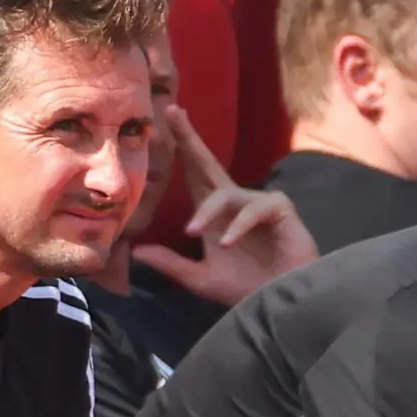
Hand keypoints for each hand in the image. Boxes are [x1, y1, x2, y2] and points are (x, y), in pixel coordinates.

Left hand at [131, 106, 318, 306]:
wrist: (279, 302)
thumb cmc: (246, 288)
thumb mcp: (200, 279)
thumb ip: (171, 264)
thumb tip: (136, 252)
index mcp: (214, 214)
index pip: (194, 175)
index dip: (181, 150)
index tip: (163, 125)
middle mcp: (234, 202)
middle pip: (208, 164)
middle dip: (189, 140)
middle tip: (172, 113)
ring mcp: (258, 202)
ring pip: (225, 195)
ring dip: (206, 213)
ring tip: (192, 232)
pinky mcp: (279, 208)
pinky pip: (253, 209)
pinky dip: (238, 226)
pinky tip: (227, 244)